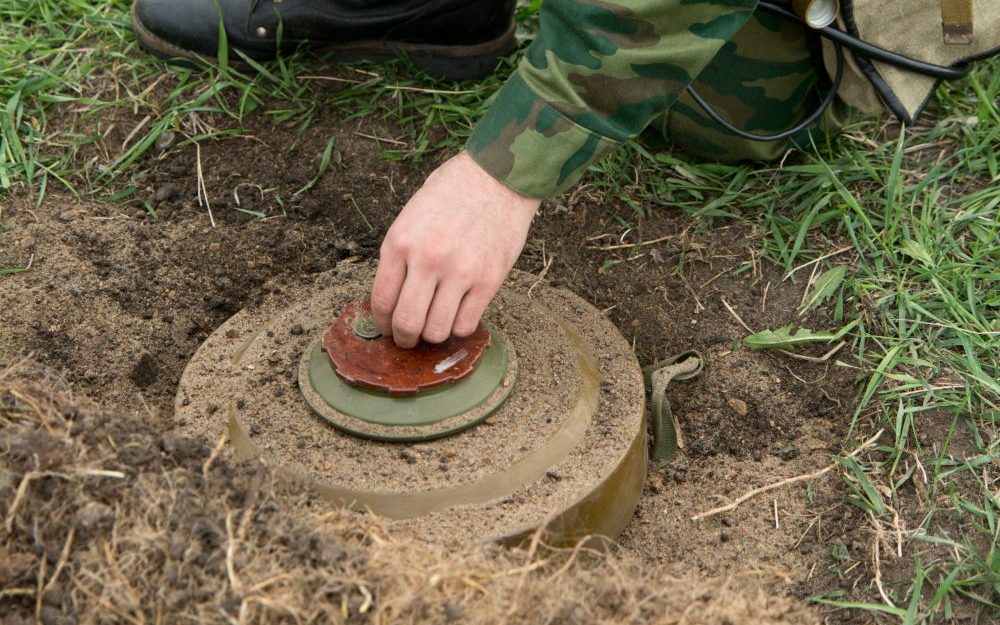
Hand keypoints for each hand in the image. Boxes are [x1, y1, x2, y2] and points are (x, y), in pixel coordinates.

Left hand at [372, 151, 539, 347]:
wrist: (498, 176)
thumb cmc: (452, 192)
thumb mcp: (411, 216)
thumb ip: (401, 255)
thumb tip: (394, 297)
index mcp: (401, 242)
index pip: (382, 301)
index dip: (382, 323)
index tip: (387, 327)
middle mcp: (427, 260)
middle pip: (407, 323)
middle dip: (404, 338)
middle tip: (409, 338)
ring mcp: (459, 272)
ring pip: (437, 331)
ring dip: (433, 334)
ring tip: (436, 325)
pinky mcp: (488, 280)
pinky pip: (466, 324)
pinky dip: (460, 327)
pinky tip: (459, 314)